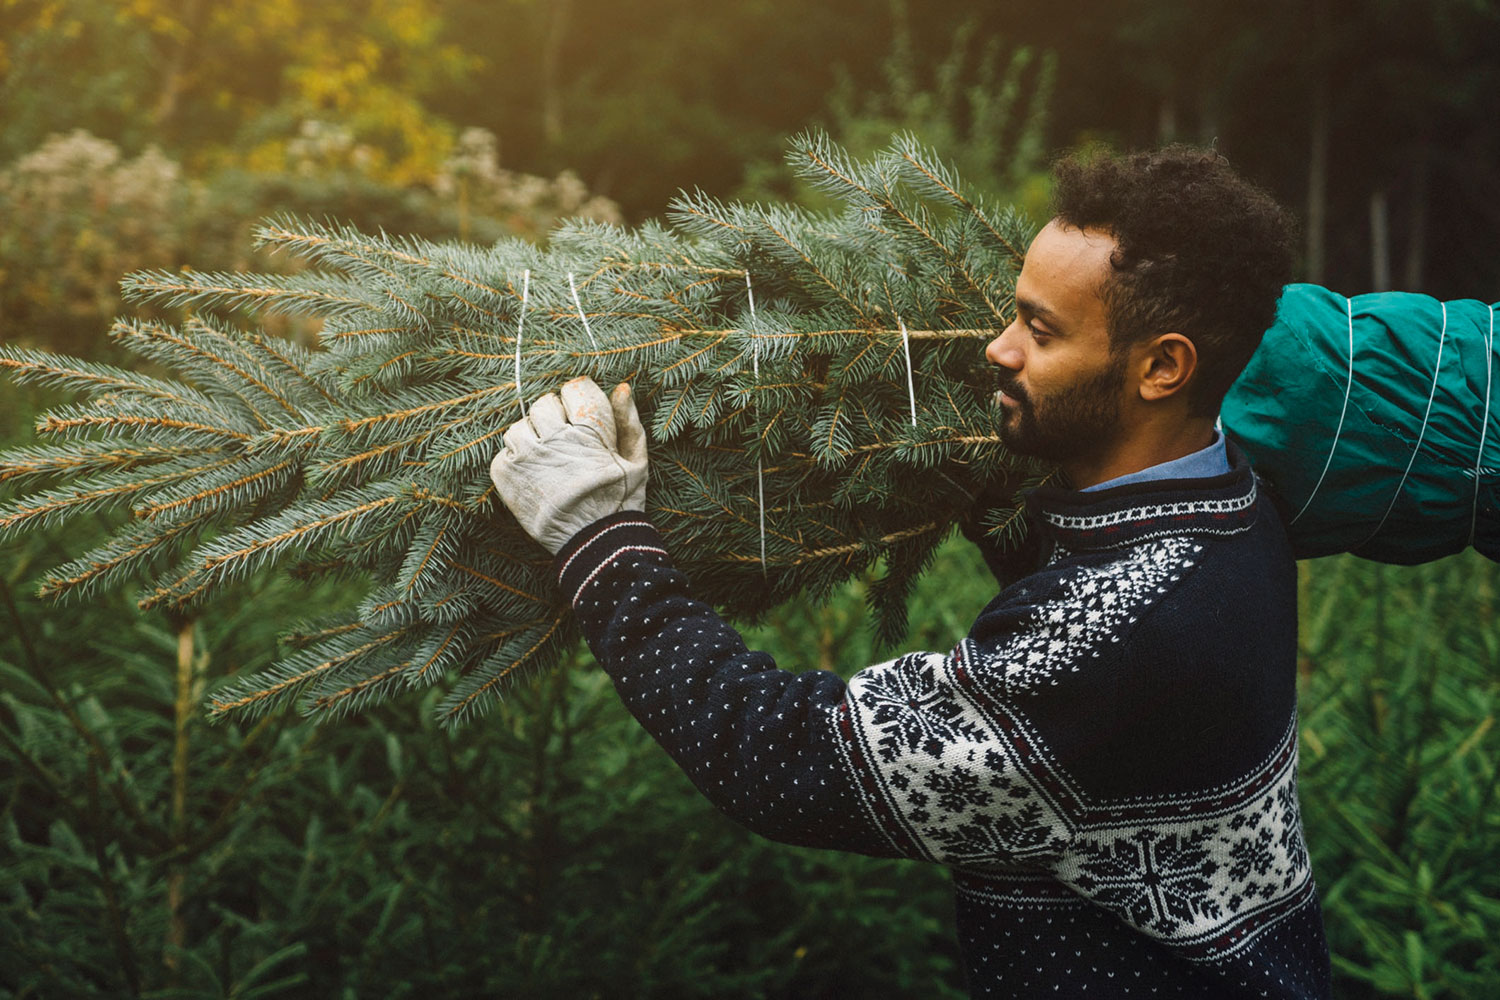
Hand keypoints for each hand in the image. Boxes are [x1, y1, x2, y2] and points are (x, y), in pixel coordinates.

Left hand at [490, 377, 647, 553]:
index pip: (575, 388)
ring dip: (531, 439)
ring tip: (547, 461)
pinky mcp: (506, 476)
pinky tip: (534, 477)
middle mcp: (554, 440)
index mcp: (588, 431)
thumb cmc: (619, 501)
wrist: (594, 544)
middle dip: (554, 418)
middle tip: (564, 442)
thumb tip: (621, 387)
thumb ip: (628, 421)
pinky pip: (503, 453)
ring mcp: (527, 457)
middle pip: (544, 404)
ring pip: (519, 427)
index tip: (581, 415)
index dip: (578, 399)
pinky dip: (515, 462)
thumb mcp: (636, 461)